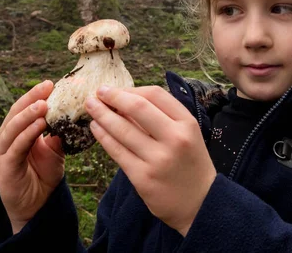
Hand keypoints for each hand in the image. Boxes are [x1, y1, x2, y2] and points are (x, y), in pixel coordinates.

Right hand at [0, 81, 64, 233]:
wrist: (38, 205)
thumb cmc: (44, 175)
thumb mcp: (56, 150)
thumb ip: (59, 133)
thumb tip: (72, 114)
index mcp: (17, 132)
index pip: (24, 108)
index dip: (35, 94)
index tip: (51, 83)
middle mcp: (6, 139)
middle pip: (16, 113)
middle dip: (31, 98)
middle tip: (46, 86)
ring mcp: (3, 153)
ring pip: (13, 128)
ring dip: (28, 115)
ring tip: (43, 104)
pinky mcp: (6, 168)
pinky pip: (16, 148)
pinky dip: (27, 134)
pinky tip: (40, 125)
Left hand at [86, 85, 216, 236]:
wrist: (201, 202)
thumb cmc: (191, 163)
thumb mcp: (188, 134)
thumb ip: (164, 117)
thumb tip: (126, 100)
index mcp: (187, 123)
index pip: (155, 95)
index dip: (131, 89)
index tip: (116, 89)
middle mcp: (175, 138)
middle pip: (137, 108)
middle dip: (114, 97)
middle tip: (98, 92)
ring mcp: (158, 159)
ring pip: (123, 129)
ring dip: (102, 115)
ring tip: (91, 106)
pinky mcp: (143, 178)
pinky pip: (117, 152)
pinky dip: (103, 137)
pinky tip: (96, 128)